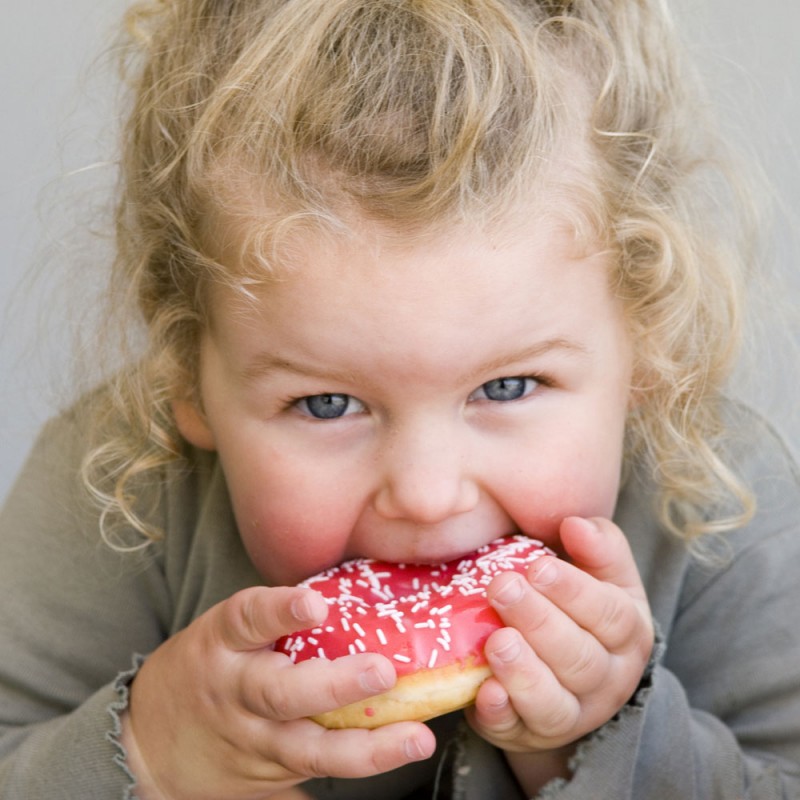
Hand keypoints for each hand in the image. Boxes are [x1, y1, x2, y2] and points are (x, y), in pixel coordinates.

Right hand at [124, 586, 435, 799]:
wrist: (147, 742)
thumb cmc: (206, 666)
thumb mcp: (225, 632)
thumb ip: (275, 616)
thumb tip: (355, 584)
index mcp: (222, 642)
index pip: (247, 619)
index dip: (281, 610)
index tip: (315, 604)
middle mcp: (235, 692)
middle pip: (280, 693)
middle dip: (335, 684)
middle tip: (382, 671)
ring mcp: (251, 740)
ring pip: (306, 749)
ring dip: (366, 747)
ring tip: (416, 738)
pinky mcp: (267, 774)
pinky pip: (316, 771)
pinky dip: (359, 764)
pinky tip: (397, 754)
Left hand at [466, 517, 652, 781]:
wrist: (565, 678)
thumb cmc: (579, 611)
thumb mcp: (602, 577)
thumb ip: (598, 547)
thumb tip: (576, 524)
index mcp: (628, 634)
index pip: (610, 614)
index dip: (574, 591)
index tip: (537, 567)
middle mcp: (607, 680)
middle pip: (579, 657)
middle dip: (539, 622)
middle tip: (502, 588)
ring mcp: (570, 713)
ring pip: (553, 701)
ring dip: (523, 672)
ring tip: (496, 641)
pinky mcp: (528, 734)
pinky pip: (516, 730)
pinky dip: (501, 713)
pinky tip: (485, 692)